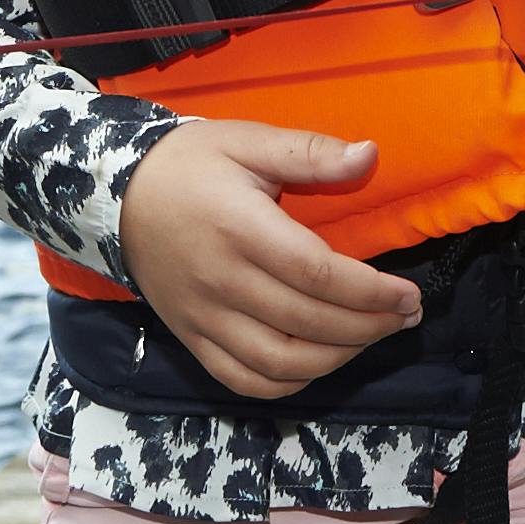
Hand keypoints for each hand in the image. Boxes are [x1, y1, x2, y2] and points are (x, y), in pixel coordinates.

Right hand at [117, 120, 425, 399]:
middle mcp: (222, 282)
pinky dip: (291, 382)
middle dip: (369, 326)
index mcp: (241, 229)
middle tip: (405, 315)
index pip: (319, 275)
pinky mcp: (192, 339)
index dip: (372, 293)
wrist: (116, 195)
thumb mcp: (248, 140)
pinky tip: (321, 361)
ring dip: (338, 358)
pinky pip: (245, 381)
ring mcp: (204, 319)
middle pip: (309, 322)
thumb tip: (370, 155)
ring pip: (281, 363)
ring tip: (371, 336)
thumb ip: (310, 153)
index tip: (408, 294)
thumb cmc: (190, 164)